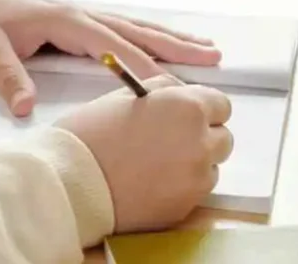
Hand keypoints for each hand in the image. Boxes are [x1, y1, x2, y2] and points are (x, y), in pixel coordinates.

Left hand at [0, 0, 220, 116]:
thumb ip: (8, 76)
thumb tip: (25, 108)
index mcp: (62, 19)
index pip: (111, 46)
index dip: (142, 67)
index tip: (172, 88)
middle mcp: (77, 13)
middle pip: (134, 30)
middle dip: (174, 45)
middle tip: (214, 56)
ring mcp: (78, 15)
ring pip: (132, 27)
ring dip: (168, 38)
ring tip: (206, 48)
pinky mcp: (75, 22)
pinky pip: (119, 31)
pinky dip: (147, 37)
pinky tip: (164, 43)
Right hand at [59, 76, 233, 231]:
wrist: (74, 179)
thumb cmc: (92, 130)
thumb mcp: (126, 95)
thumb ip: (162, 90)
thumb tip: (181, 93)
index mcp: (186, 107)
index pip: (220, 104)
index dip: (203, 106)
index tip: (185, 111)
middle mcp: (200, 142)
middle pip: (223, 137)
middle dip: (203, 134)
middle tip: (170, 135)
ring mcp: (196, 178)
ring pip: (212, 165)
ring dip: (195, 160)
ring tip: (158, 159)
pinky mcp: (187, 206)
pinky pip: (197, 189)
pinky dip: (183, 184)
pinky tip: (153, 179)